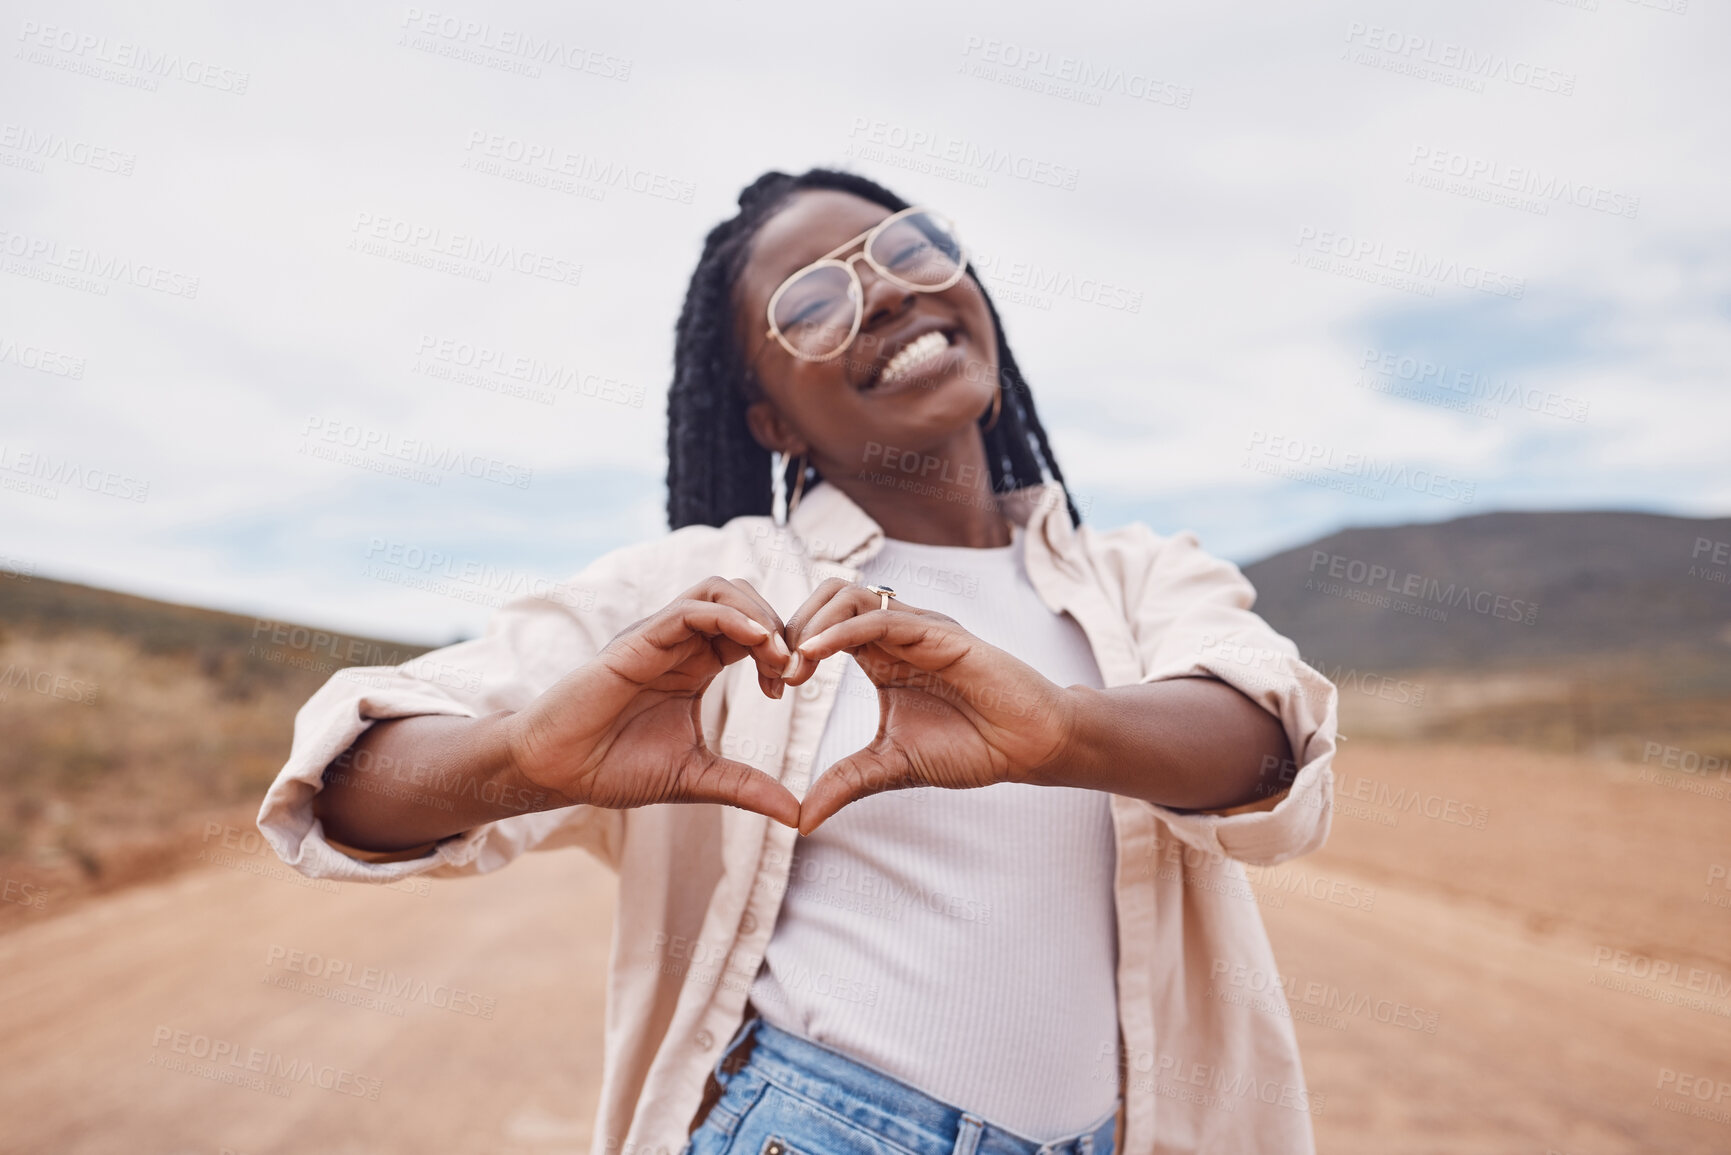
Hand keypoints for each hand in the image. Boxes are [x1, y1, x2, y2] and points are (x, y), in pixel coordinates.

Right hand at [504, 577, 802, 826]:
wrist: (556, 772)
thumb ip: (747, 787)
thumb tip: (798, 815)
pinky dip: (730, 617)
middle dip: (778, 627)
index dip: (780, 650)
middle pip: (742, 600)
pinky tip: (755, 644)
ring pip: (719, 591)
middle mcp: (678, 644)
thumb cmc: (614, 768)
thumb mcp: (696, 777)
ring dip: (758, 614)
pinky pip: (690, 610)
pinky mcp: (638, 641)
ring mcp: (657, 637)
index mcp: (695, 666)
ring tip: (776, 654)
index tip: (788, 689)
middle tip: (791, 670)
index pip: (751, 632)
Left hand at [781, 578, 1075, 834]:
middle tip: (776, 674)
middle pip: (828, 596)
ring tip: (793, 667)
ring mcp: (918, 628)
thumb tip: (801, 821)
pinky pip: (883, 616)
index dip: (788, 647)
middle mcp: (895, 633)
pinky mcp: (941, 633)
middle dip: (792, 626)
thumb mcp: (891, 768)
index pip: (820, 625)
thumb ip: (845, 783)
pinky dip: (843, 630)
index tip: (768, 688)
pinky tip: (816, 654)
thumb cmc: (971, 747)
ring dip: (812, 623)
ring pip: (851, 595)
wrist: (1030, 746)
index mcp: (880, 655)